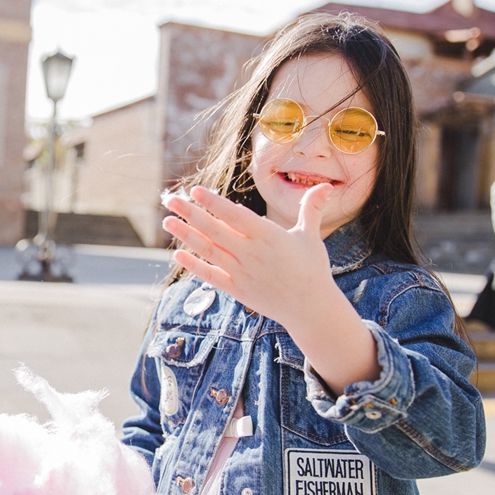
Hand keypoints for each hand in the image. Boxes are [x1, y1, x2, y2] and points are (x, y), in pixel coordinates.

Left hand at [163, 185, 378, 390]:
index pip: (235, 215)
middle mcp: (252, 254)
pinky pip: (211, 276)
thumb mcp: (311, 237)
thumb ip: (312, 209)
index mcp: (269, 236)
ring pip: (209, 251)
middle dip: (191, 213)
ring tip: (168, 221)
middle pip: (215, 230)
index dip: (214, 203)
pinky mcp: (237, 290)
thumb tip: (326, 185)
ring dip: (186, 235)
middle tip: (170, 199)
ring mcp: (242, 273)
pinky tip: (177, 253)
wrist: (310, 308)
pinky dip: (193, 265)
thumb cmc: (311, 269)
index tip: (195, 190)